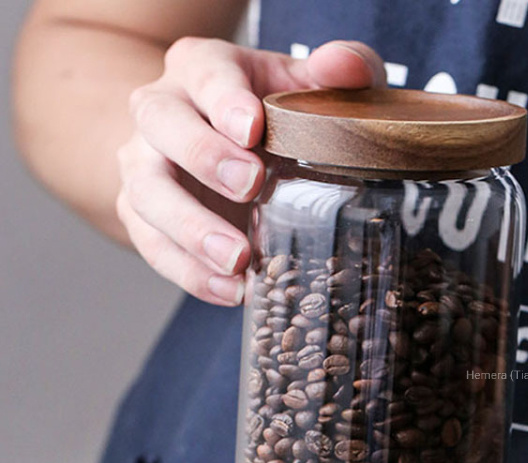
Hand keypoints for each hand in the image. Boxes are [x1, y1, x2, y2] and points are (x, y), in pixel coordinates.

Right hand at [116, 39, 384, 304]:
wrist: (209, 144)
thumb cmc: (266, 113)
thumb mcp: (302, 85)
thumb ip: (335, 71)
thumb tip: (346, 67)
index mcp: (201, 69)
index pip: (205, 74)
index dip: (225, 100)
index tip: (253, 128)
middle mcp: (160, 111)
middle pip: (162, 124)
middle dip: (204, 157)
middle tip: (249, 188)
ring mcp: (143, 165)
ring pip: (148, 193)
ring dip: (191, 230)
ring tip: (237, 260)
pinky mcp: (142, 215)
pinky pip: (153, 246)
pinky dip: (190, 273)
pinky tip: (231, 290)